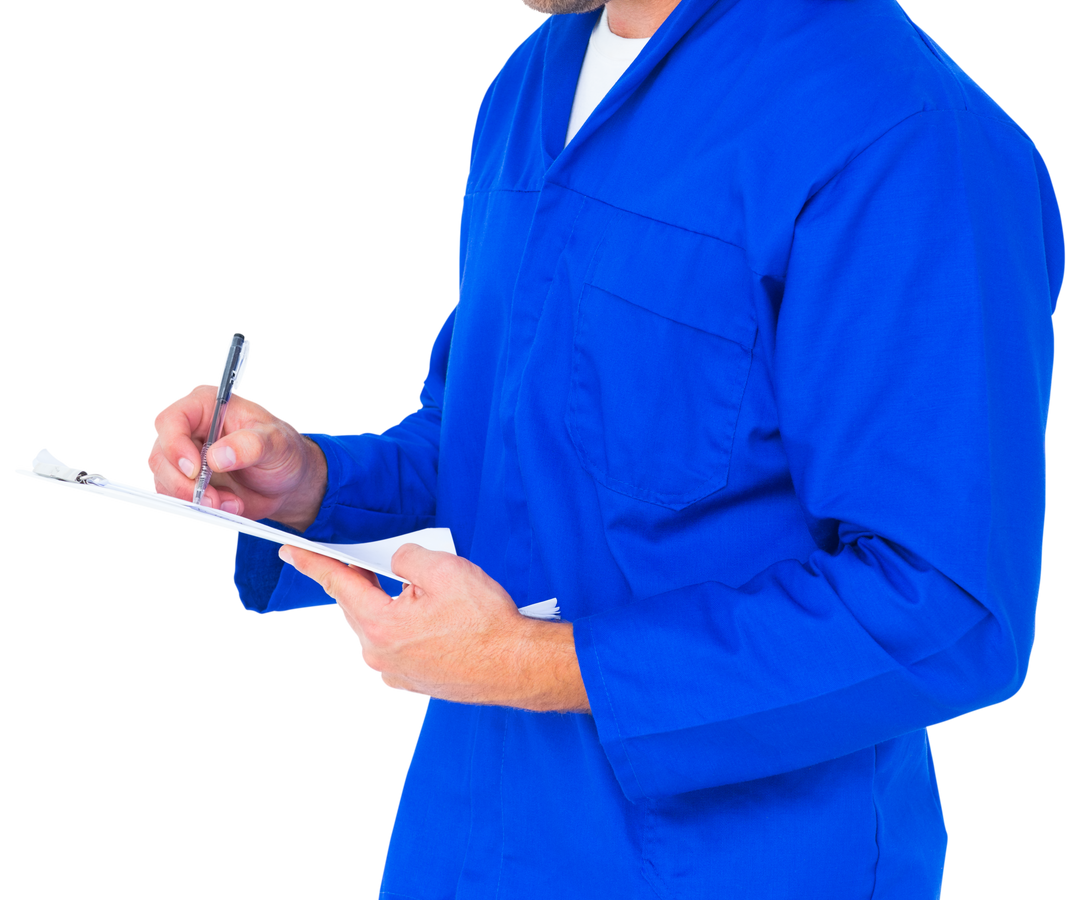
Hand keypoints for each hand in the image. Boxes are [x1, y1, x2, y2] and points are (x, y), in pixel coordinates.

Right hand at [146, 382, 326, 529]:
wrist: (287, 480)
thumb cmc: (282, 450)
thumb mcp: (276, 443)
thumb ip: (250, 445)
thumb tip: (218, 457)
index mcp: (207, 405)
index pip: (171, 419)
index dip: (175, 444)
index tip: (196, 470)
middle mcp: (188, 429)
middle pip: (160, 455)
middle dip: (184, 483)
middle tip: (214, 499)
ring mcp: (184, 457)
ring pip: (163, 480)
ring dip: (193, 499)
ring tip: (230, 503)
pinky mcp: (185, 482)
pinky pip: (176, 498)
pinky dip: (199, 508)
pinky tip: (228, 506)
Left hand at [279, 543, 530, 703]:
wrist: (515, 666)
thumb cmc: (485, 623)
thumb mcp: (444, 569)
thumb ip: (406, 557)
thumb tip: (396, 561)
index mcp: (379, 624)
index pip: (337, 583)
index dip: (312, 563)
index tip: (290, 551)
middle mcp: (377, 654)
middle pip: (355, 606)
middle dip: (364, 580)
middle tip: (380, 560)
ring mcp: (393, 673)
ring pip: (373, 627)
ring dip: (385, 605)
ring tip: (419, 593)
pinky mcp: (410, 682)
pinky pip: (391, 647)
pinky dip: (399, 628)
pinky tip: (427, 621)